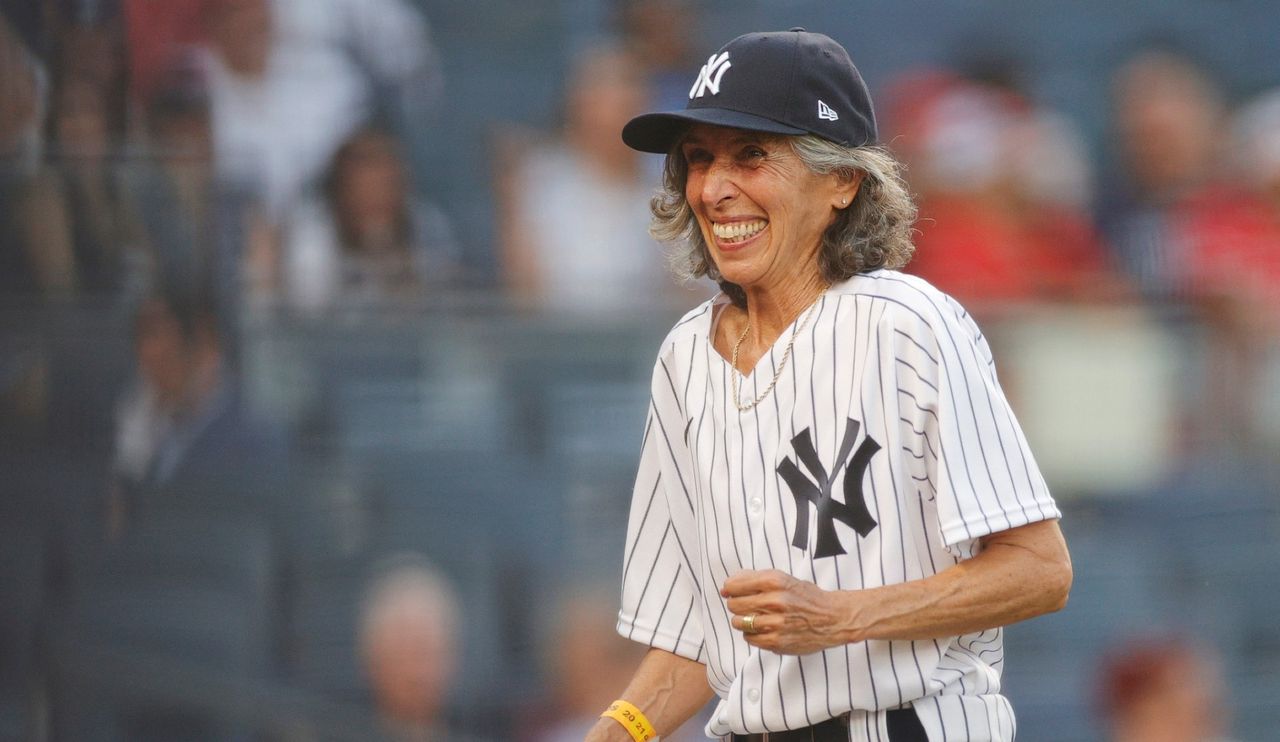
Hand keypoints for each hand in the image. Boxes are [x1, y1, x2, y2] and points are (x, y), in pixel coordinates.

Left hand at [721, 570, 861, 654]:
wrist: (833, 618)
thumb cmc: (806, 597)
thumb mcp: (784, 579)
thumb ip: (755, 579)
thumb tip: (728, 585)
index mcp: (774, 581)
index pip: (734, 586)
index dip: (729, 590)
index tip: (730, 592)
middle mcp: (775, 601)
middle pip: (734, 605)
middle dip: (735, 605)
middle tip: (744, 606)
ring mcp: (776, 623)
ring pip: (739, 622)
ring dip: (742, 621)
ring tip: (753, 618)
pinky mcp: (778, 641)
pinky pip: (750, 638)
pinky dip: (751, 634)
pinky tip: (761, 630)